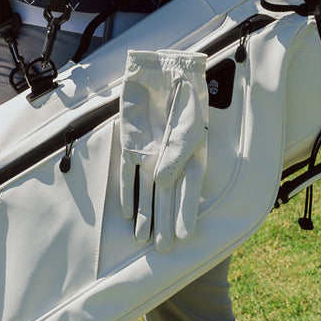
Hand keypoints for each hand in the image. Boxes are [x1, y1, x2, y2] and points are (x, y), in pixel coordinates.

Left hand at [119, 50, 208, 252]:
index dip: (186, 213)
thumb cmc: (184, 96)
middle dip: (165, 222)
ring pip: (146, 190)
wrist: (163, 70)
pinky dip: (127, 191)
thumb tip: (163, 182)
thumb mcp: (187, 123)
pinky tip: (127, 212)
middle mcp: (171, 159)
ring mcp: (150, 153)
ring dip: (145, 213)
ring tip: (143, 238)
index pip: (189, 190)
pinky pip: (127, 172)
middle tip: (163, 249)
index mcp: (193, 155)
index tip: (184, 236)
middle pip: (167, 196)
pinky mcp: (131, 144)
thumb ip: (177, 153)